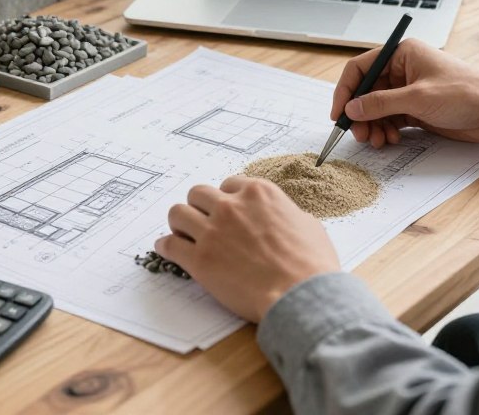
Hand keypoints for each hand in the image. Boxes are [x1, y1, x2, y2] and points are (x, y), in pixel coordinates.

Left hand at [155, 176, 339, 322]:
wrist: (301, 295)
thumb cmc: (312, 264)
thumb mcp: (308, 224)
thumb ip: (286, 213)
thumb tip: (282, 217)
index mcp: (258, 193)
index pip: (229, 184)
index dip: (227, 199)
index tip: (227, 211)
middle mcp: (231, 206)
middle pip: (198, 194)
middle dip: (199, 207)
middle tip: (202, 222)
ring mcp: (213, 232)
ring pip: (177, 213)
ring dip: (179, 223)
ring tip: (182, 234)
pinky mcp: (200, 259)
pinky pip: (170, 244)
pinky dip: (166, 246)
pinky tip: (168, 249)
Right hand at [331, 39, 478, 147]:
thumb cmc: (466, 93)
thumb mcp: (418, 98)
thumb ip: (381, 103)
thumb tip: (352, 107)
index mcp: (401, 53)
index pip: (360, 68)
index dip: (346, 90)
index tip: (339, 113)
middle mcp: (402, 69)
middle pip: (366, 91)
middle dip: (360, 114)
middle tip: (359, 134)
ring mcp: (409, 90)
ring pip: (377, 108)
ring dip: (373, 126)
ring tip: (377, 141)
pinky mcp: (416, 108)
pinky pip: (390, 119)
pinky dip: (386, 130)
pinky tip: (390, 140)